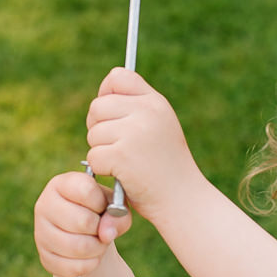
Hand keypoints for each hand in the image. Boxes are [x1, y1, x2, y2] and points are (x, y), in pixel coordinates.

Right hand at [34, 170, 131, 276]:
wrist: (87, 234)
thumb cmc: (101, 212)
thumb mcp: (115, 205)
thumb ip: (119, 213)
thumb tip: (105, 234)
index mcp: (61, 184)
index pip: (85, 190)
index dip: (101, 203)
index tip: (102, 207)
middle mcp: (45, 205)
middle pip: (82, 221)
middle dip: (101, 229)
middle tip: (103, 229)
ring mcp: (40, 232)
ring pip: (78, 247)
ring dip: (98, 249)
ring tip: (100, 243)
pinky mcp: (44, 256)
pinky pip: (73, 267)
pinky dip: (90, 265)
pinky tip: (92, 257)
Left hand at [86, 68, 201, 220]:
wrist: (182, 199)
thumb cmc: (165, 166)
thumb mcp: (159, 126)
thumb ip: (136, 108)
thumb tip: (103, 94)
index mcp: (155, 102)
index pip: (118, 77)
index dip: (106, 93)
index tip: (109, 113)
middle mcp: (146, 112)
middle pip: (98, 106)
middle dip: (98, 127)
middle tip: (113, 145)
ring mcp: (134, 133)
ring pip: (93, 133)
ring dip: (101, 150)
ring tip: (124, 162)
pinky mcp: (122, 156)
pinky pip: (93, 156)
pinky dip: (101, 169)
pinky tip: (121, 175)